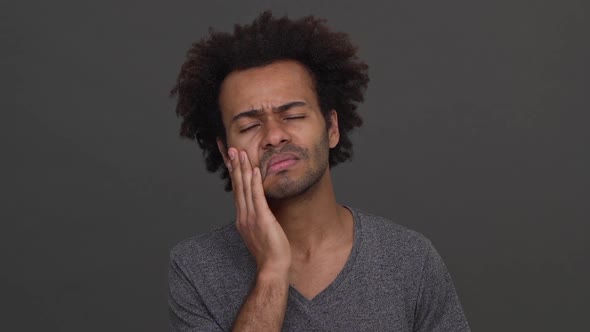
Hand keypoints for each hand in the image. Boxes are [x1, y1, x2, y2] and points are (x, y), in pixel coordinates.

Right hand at [225, 148, 291, 276]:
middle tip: (230, 148)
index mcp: (242, 217)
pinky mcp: (261, 219)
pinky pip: (257, 197)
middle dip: (234, 166)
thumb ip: (258, 217)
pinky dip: (255, 182)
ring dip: (242, 169)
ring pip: (244, 188)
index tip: (229, 159)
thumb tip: (261, 207)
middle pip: (237, 186)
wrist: (272, 267)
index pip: (236, 190)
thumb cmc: (270, 252)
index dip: (233, 173)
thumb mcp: (261, 231)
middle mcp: (243, 215)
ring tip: (240, 152)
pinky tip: (254, 169)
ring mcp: (250, 217)